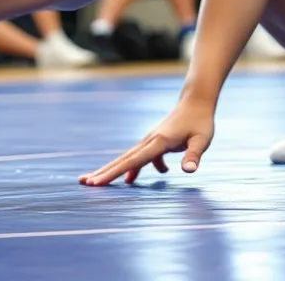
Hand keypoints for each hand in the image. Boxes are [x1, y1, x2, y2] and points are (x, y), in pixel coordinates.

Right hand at [80, 99, 214, 185]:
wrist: (196, 101)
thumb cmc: (200, 121)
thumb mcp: (202, 140)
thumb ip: (193, 156)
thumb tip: (188, 171)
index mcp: (158, 142)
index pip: (133, 161)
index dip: (114, 174)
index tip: (97, 183)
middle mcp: (149, 140)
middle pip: (123, 160)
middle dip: (104, 172)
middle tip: (83, 183)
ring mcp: (149, 140)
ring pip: (127, 158)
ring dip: (112, 170)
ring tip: (96, 182)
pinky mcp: (154, 141)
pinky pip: (140, 158)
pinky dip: (133, 169)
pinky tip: (132, 180)